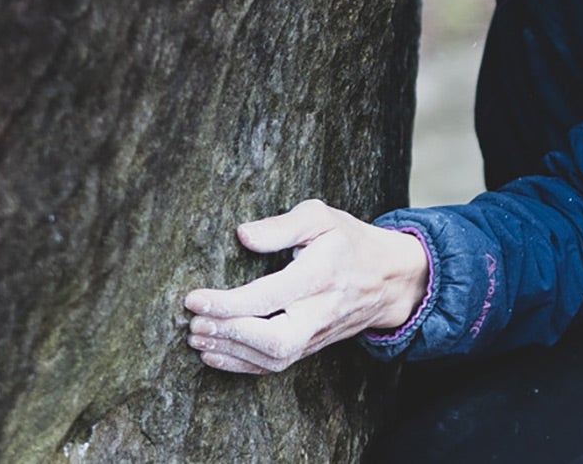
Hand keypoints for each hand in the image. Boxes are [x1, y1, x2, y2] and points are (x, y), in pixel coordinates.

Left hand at [181, 199, 429, 374]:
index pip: (270, 296)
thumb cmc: (348, 241)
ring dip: (230, 352)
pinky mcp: (312, 347)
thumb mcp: (321, 217)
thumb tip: (242, 235)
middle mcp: (320, 311)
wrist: (389, 279)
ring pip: (274, 359)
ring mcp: (317, 334)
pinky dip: (241, 366)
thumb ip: (281, 225)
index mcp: (321, 274)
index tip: (194, 298)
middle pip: (275, 340)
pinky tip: (213, 354)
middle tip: (194, 323)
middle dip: (230, 334)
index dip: (229, 302)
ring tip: (196, 337)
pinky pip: (276, 365)